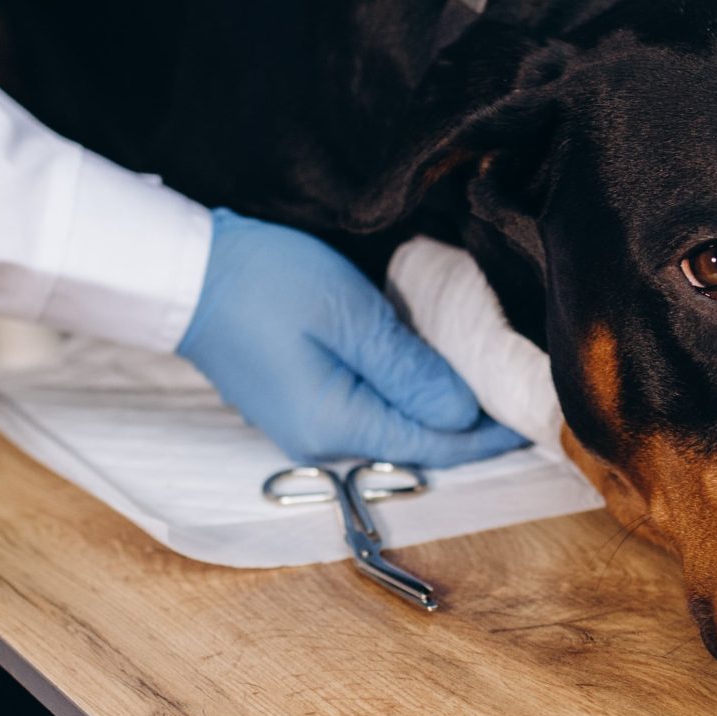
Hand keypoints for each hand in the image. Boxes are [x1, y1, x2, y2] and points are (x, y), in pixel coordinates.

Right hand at [178, 210, 526, 466]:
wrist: (183, 270)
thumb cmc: (263, 281)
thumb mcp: (349, 314)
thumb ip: (407, 368)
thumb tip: (462, 412)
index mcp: (335, 424)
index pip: (433, 445)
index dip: (487, 434)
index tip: (533, 415)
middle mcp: (319, 438)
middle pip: (413, 441)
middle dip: (467, 422)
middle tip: (514, 390)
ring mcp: (302, 423)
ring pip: (390, 423)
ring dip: (434, 405)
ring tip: (480, 375)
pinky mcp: (294, 400)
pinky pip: (364, 406)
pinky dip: (401, 391)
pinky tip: (423, 363)